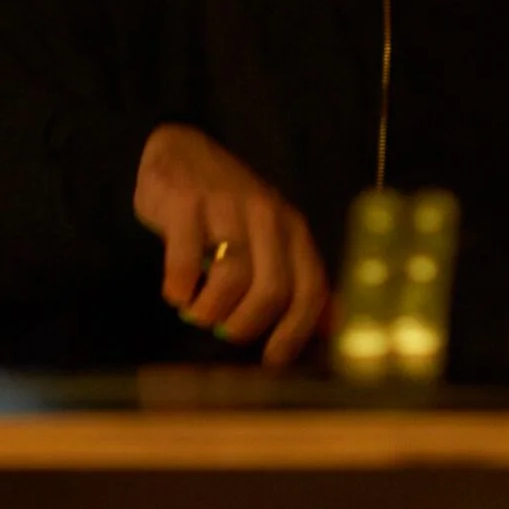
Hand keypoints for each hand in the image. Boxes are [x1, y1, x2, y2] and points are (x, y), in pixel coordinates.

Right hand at [133, 124, 329, 367]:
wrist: (180, 148)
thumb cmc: (227, 206)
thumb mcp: (269, 235)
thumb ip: (297, 277)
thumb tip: (332, 328)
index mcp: (292, 227)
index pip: (310, 288)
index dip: (295, 331)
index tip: (271, 360)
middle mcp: (266, 214)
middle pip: (272, 288)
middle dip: (246, 324)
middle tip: (224, 330)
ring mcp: (226, 206)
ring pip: (232, 277)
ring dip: (210, 311)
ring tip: (196, 311)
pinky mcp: (186, 203)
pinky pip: (186, 262)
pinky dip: (180, 289)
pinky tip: (176, 292)